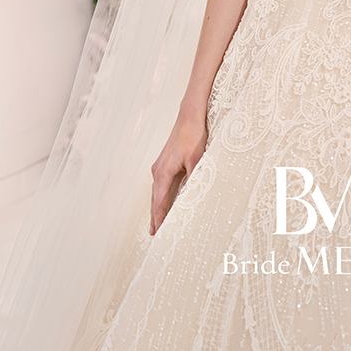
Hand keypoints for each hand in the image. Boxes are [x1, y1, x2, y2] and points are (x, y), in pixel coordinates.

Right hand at [150, 111, 207, 235]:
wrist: (189, 116)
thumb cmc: (193, 136)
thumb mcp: (197, 160)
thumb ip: (194, 179)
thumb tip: (193, 197)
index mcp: (164, 172)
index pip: (160, 202)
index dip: (159, 218)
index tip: (158, 232)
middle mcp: (158, 170)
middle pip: (154, 199)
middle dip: (154, 216)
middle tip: (153, 233)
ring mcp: (159, 165)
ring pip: (155, 191)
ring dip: (156, 206)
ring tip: (156, 221)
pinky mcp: (164, 160)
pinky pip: (159, 183)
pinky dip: (159, 195)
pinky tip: (162, 199)